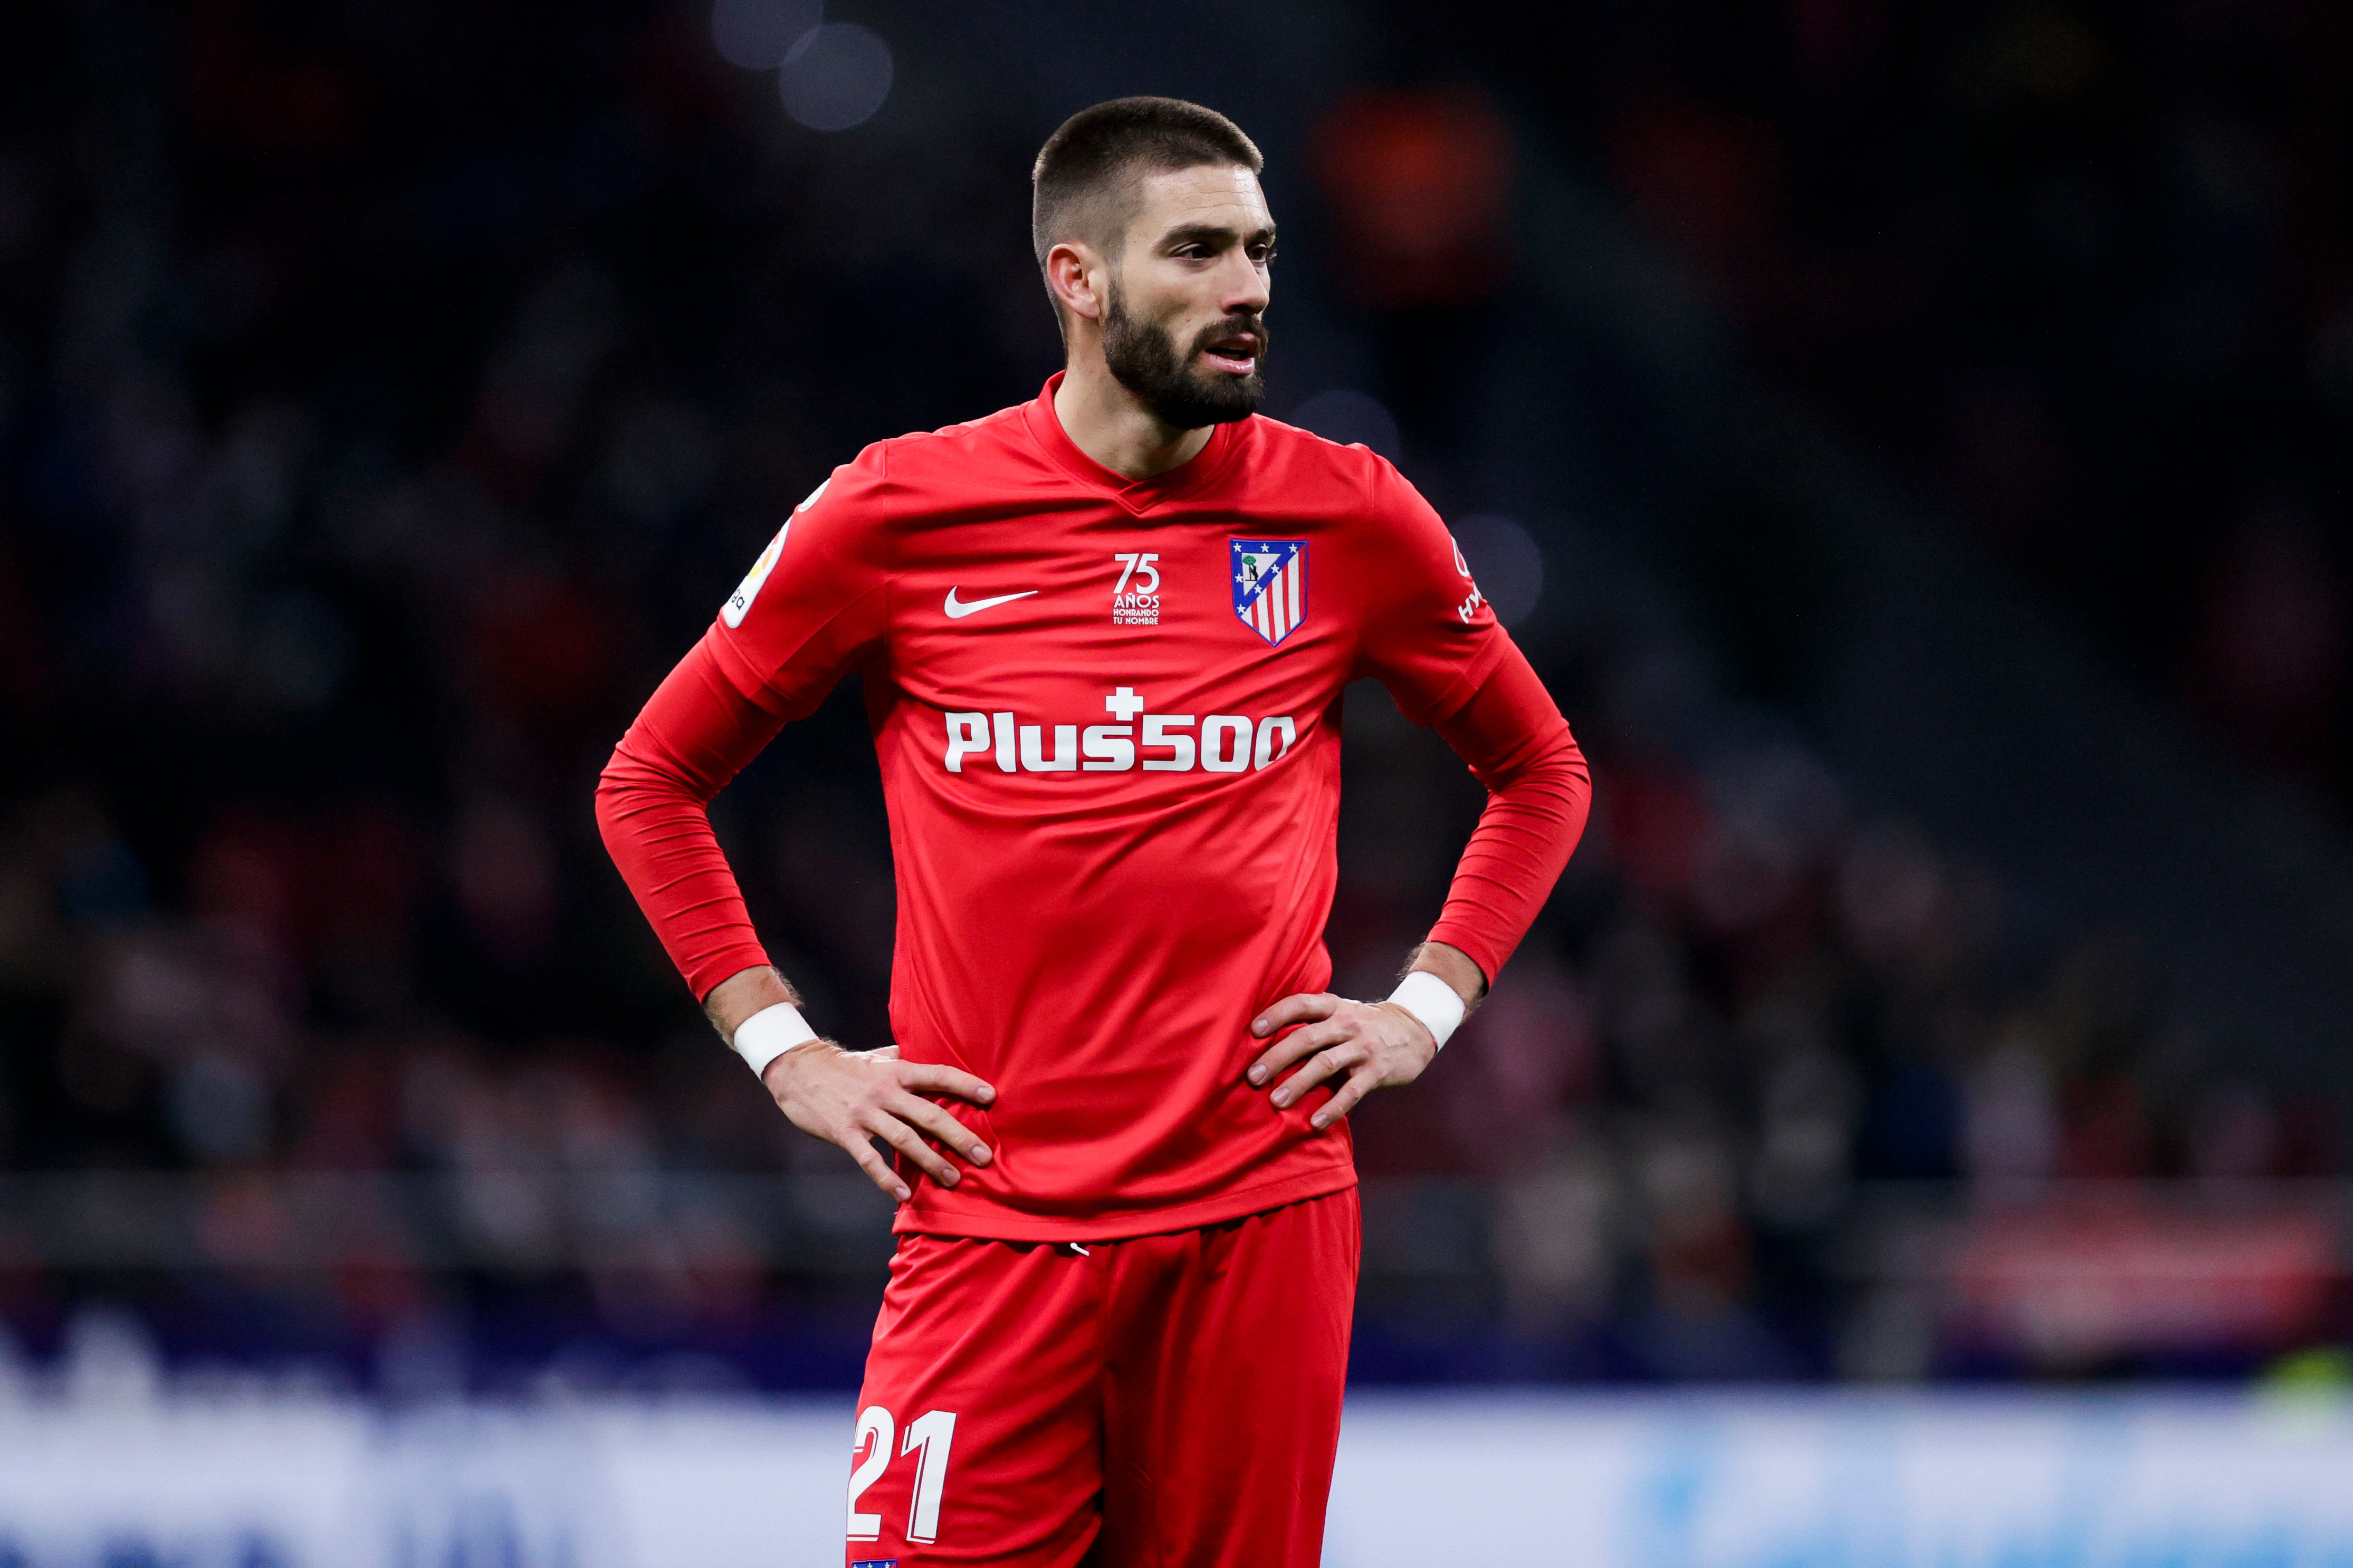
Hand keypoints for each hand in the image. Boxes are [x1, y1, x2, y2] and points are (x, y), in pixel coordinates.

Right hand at [761, 1041, 994, 1202]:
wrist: (797, 1070)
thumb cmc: (846, 1065)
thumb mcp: (879, 1056)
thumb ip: (906, 1058)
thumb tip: (934, 1051)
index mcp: (897, 1071)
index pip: (938, 1075)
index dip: (965, 1084)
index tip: (991, 1097)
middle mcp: (884, 1091)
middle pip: (929, 1114)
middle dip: (959, 1136)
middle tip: (983, 1156)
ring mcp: (864, 1113)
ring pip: (904, 1140)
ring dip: (931, 1162)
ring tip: (953, 1180)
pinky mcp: (845, 1133)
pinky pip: (870, 1160)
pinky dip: (888, 1179)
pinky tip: (905, 1195)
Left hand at [1245, 992, 1441, 1128]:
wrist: (1414, 1030)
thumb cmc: (1364, 1026)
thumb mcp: (1341, 1014)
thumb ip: (1312, 1026)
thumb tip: (1267, 1048)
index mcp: (1333, 1007)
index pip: (1300, 1004)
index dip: (1276, 1015)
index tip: (1253, 1031)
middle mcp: (1347, 1024)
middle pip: (1307, 1038)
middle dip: (1277, 1058)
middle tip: (1253, 1077)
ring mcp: (1363, 1048)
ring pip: (1325, 1064)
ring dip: (1298, 1083)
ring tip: (1276, 1101)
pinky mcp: (1377, 1071)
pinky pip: (1352, 1092)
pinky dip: (1333, 1108)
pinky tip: (1315, 1122)